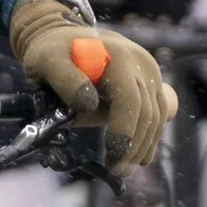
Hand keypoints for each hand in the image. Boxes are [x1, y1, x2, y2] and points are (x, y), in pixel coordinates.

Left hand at [7, 0, 174, 171]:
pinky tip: (139, 155)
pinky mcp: (151, 81)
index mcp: (117, 55)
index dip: (124, 131)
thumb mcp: (48, 61)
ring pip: (157, 115)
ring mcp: (149, 71)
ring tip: (125, 168)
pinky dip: (149, 135)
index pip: (130, 100)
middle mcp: (140, 62)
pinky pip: (158, 112)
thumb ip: (65, 80)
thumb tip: (88, 103)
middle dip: (133, 146)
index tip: (112, 156)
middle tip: (117, 170)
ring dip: (144, 146)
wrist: (63, 36)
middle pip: (147, 112)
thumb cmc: (52, 52)